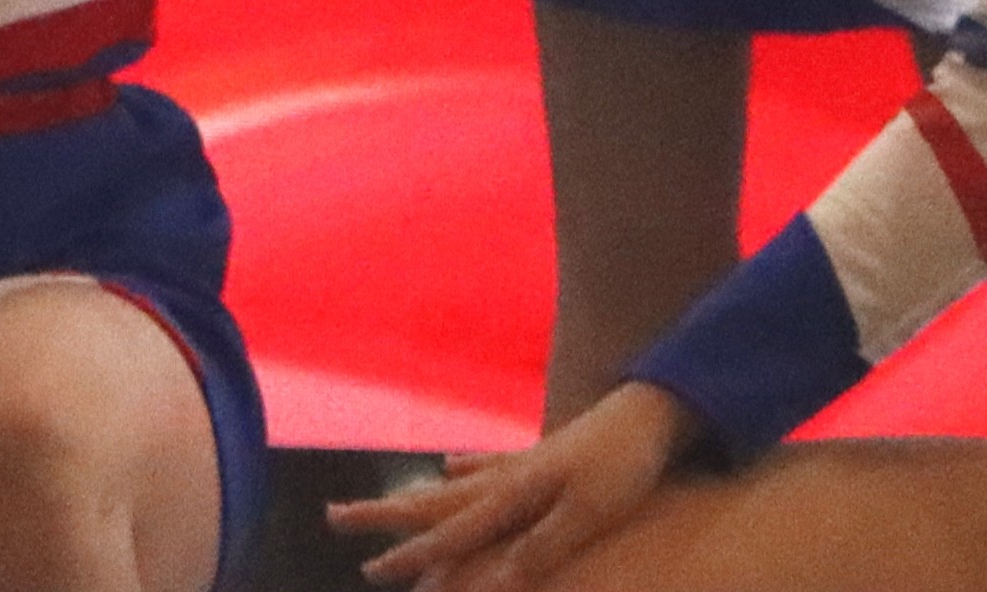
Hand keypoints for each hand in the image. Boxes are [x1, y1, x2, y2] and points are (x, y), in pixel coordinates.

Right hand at [333, 385, 698, 587]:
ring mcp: (519, 462)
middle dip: (385, 514)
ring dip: (416, 497)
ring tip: (386, 504)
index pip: (452, 533)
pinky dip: (462, 468)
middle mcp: (504, 477)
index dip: (414, 557)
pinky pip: (486, 465)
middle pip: (432, 501)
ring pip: (451, 486)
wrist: (651, 412)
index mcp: (512, 494)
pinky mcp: (539, 455)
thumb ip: (544, 546)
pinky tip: (447, 465)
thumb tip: (500, 581)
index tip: (371, 572)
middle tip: (336, 516)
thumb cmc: (624, 468)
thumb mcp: (589, 512)